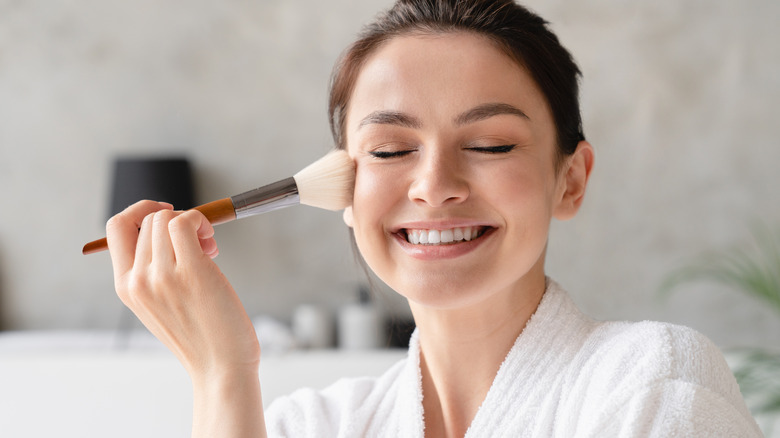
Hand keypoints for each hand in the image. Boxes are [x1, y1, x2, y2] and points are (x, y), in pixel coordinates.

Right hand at [105, 200, 260, 377]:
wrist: (221, 367)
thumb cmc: (201, 335)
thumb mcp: (160, 305)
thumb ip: (155, 272)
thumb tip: (171, 226)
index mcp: (125, 288)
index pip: (115, 228)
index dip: (141, 211)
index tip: (168, 215)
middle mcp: (138, 280)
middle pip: (150, 220)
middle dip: (177, 221)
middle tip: (201, 245)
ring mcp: (162, 276)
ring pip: (168, 219)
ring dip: (193, 222)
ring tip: (209, 248)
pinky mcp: (192, 271)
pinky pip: (186, 222)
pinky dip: (200, 222)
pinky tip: (212, 244)